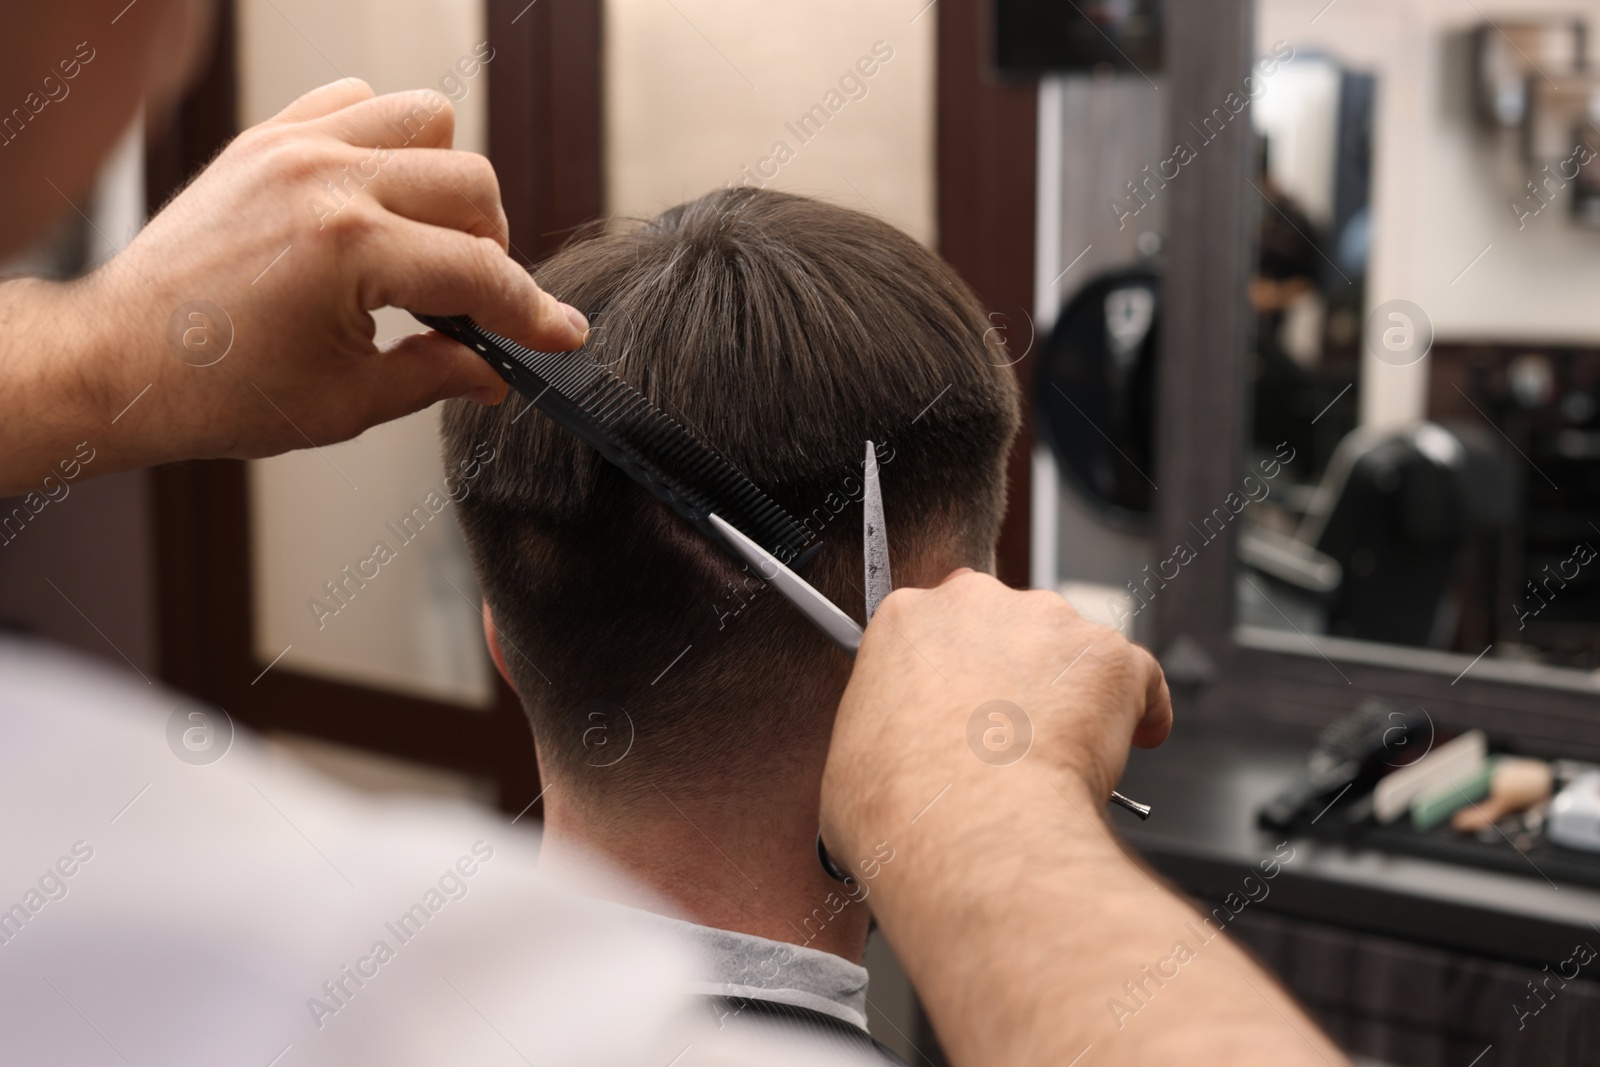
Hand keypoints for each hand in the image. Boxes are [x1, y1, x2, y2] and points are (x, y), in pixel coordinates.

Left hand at [2, 79, 586, 491]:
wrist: (118, 360)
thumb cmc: (215, 389)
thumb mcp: (346, 402)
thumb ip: (436, 377)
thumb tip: (495, 371)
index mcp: (348, 249)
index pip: (480, 272)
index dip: (533, 313)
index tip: (562, 335)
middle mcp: (324, 180)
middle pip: (470, 184)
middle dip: (492, 249)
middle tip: (470, 304)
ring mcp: (292, 147)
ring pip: (425, 120)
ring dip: (447, 181)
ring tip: (426, 239)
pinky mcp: (266, 138)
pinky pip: (357, 100)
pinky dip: (386, 141)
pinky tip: (377, 198)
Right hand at [819, 569, 1170, 867]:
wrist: (971, 835)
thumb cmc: (905, 808)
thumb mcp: (853, 761)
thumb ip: (882, 732)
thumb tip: (894, 762)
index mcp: (907, 620)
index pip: (940, 624)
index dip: (958, 668)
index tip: (966, 699)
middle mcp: (977, 605)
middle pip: (1007, 625)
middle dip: (1015, 672)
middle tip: (1013, 732)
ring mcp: (1047, 625)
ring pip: (1070, 648)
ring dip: (1073, 691)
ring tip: (1063, 753)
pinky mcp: (1108, 656)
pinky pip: (1137, 677)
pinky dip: (1138, 710)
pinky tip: (1130, 744)